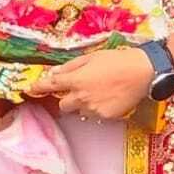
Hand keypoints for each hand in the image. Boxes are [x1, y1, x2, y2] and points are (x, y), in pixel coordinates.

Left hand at [33, 46, 153, 120]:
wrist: (143, 71)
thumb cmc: (118, 60)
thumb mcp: (92, 57)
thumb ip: (71, 66)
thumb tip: (54, 73)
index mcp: (77, 79)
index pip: (50, 86)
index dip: (38, 87)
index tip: (30, 89)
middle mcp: (82, 97)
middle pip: (63, 105)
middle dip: (68, 99)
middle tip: (80, 90)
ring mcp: (93, 109)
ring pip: (80, 112)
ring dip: (84, 105)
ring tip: (100, 93)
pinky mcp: (105, 117)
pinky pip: (95, 116)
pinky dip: (98, 109)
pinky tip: (109, 98)